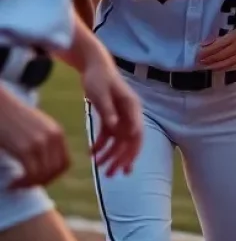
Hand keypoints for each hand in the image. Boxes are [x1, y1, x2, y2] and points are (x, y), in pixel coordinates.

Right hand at [0, 91, 69, 188]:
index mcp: (57, 133)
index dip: (53, 177)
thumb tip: (45, 165)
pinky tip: (11, 184)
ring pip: (44, 175)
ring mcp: (40, 142)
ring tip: (16, 184)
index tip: (37, 180)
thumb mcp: (36, 128)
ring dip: (30, 184)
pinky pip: (31, 174)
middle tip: (25, 185)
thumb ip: (44, 142)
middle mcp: (53, 137)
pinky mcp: (25, 148)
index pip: (65, 163)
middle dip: (41, 182)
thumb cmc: (12, 118)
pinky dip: (22, 183)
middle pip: (56, 171)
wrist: (0, 105)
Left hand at [81, 52, 142, 177]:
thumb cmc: (98, 78)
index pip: (137, 133)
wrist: (94, 66)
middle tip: (111, 174)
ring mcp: (122, 116)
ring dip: (112, 155)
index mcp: (132, 107)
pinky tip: (92, 153)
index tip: (124, 165)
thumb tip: (114, 127)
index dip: (131, 150)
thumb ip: (108, 111)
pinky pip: (109, 135)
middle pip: (131, 140)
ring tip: (100, 169)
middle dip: (122, 158)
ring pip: (120, 141)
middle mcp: (130, 113)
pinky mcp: (112, 116)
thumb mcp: (100, 94)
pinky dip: (102, 145)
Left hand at [197, 19, 235, 70]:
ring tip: (204, 66)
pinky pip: (233, 65)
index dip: (208, 50)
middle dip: (208, 59)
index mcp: (235, 36)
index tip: (198, 52)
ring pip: (225, 62)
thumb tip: (208, 42)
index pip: (218, 45)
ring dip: (214, 65)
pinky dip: (223, 67)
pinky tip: (216, 68)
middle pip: (220, 55)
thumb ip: (224, 36)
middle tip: (197, 61)